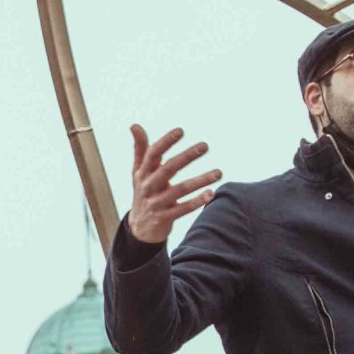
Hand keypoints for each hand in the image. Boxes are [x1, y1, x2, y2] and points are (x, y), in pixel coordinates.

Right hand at [126, 125, 221, 244]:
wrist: (139, 229)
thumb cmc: (144, 192)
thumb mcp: (138, 171)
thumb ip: (140, 148)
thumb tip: (134, 125)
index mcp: (143, 173)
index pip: (153, 154)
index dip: (165, 141)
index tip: (181, 130)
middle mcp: (148, 186)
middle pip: (168, 169)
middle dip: (187, 156)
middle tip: (205, 146)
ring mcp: (156, 203)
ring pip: (180, 189)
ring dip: (200, 180)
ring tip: (219, 172)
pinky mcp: (165, 218)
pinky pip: (183, 209)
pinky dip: (197, 201)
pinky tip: (211, 193)